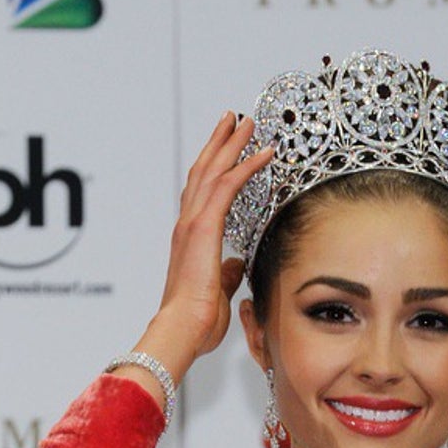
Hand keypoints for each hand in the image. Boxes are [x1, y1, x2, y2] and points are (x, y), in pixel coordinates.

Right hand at [128, 114, 273, 386]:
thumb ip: (226, 274)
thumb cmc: (196, 322)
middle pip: (203, 171)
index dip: (213, 169)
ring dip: (232, 143)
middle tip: (233, 119)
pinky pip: (229, 185)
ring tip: (246, 122)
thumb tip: (236, 264)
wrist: (183, 328)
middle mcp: (187, 225)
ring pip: (213, 169)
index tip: (225, 151)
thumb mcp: (218, 292)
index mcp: (189, 240)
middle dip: (220, 143)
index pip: (201, 194)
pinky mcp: (204, 226)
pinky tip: (263, 153)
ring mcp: (193, 223)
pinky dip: (247, 165)